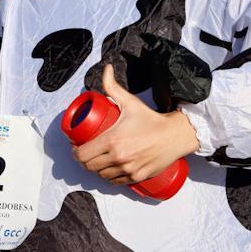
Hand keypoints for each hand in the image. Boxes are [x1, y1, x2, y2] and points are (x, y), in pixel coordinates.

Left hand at [72, 65, 198, 185]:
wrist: (174, 135)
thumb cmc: (151, 119)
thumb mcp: (130, 102)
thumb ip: (113, 86)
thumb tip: (106, 69)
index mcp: (112, 140)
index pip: (83, 154)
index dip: (76, 152)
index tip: (77, 147)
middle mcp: (118, 157)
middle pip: (89, 166)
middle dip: (84, 161)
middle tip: (87, 153)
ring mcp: (128, 169)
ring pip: (101, 176)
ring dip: (96, 169)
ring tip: (98, 161)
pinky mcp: (136, 178)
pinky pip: (115, 182)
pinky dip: (110, 177)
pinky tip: (109, 170)